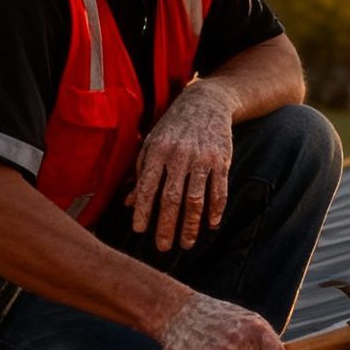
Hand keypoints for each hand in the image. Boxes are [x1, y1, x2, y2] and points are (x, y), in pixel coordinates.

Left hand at [130, 79, 233, 251]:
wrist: (206, 102)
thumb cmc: (173, 126)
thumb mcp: (151, 143)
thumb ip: (140, 172)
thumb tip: (127, 203)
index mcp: (158, 151)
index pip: (147, 186)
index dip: (142, 209)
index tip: (139, 230)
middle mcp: (179, 155)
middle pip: (171, 197)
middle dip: (167, 225)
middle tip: (163, 247)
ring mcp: (202, 157)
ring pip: (196, 197)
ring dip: (191, 224)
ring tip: (187, 244)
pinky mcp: (221, 159)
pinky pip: (219, 188)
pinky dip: (216, 208)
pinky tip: (211, 224)